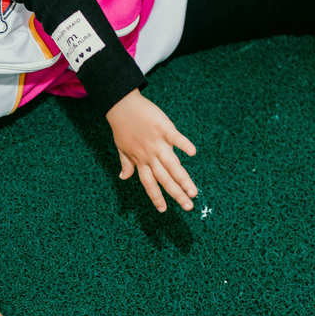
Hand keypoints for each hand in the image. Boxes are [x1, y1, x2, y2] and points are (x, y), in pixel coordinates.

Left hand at [105, 88, 197, 212]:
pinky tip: (192, 152)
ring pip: (172, 164)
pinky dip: (183, 144)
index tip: (163, 210)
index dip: (155, 196)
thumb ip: (126, 163)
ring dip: (183, 179)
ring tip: (194, 191)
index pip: (148, 183)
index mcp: (140, 160)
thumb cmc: (122, 127)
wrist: (121, 105)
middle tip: (188, 207)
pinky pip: (175, 138)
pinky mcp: (164, 128)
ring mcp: (157, 143)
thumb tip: (123, 177)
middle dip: (176, 194)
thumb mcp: (121, 148)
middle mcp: (149, 155)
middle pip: (164, 178)